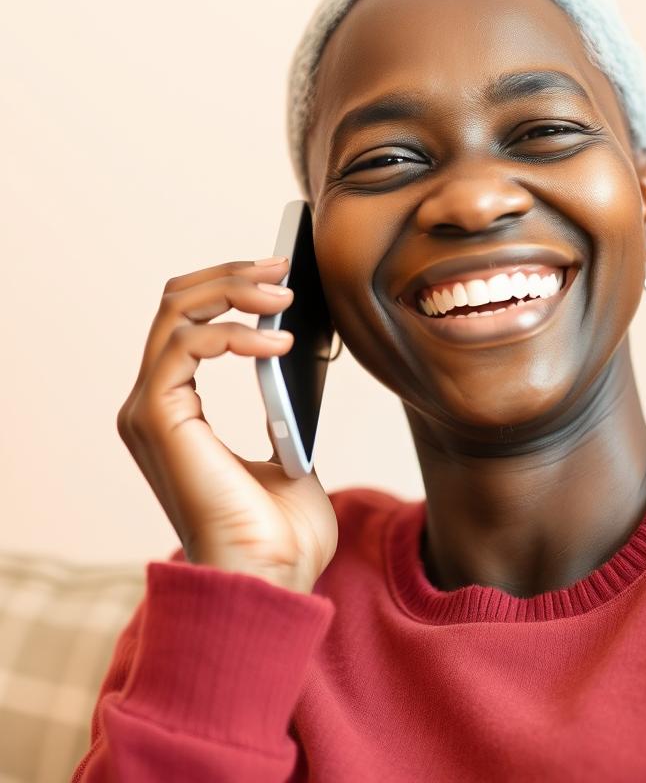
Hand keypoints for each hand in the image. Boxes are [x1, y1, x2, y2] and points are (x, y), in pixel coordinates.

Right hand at [116, 256, 338, 593]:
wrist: (272, 580)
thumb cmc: (282, 530)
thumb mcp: (287, 445)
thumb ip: (278, 403)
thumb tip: (293, 360)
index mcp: (178, 410)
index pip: (187, 322)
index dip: (229, 287)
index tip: (281, 273)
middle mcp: (155, 405)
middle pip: (175, 304)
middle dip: (230, 275)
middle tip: (283, 265)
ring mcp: (152, 411)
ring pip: (176, 313)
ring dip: (233, 291)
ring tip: (287, 293)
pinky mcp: (159, 419)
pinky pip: (185, 346)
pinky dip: (234, 332)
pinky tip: (278, 340)